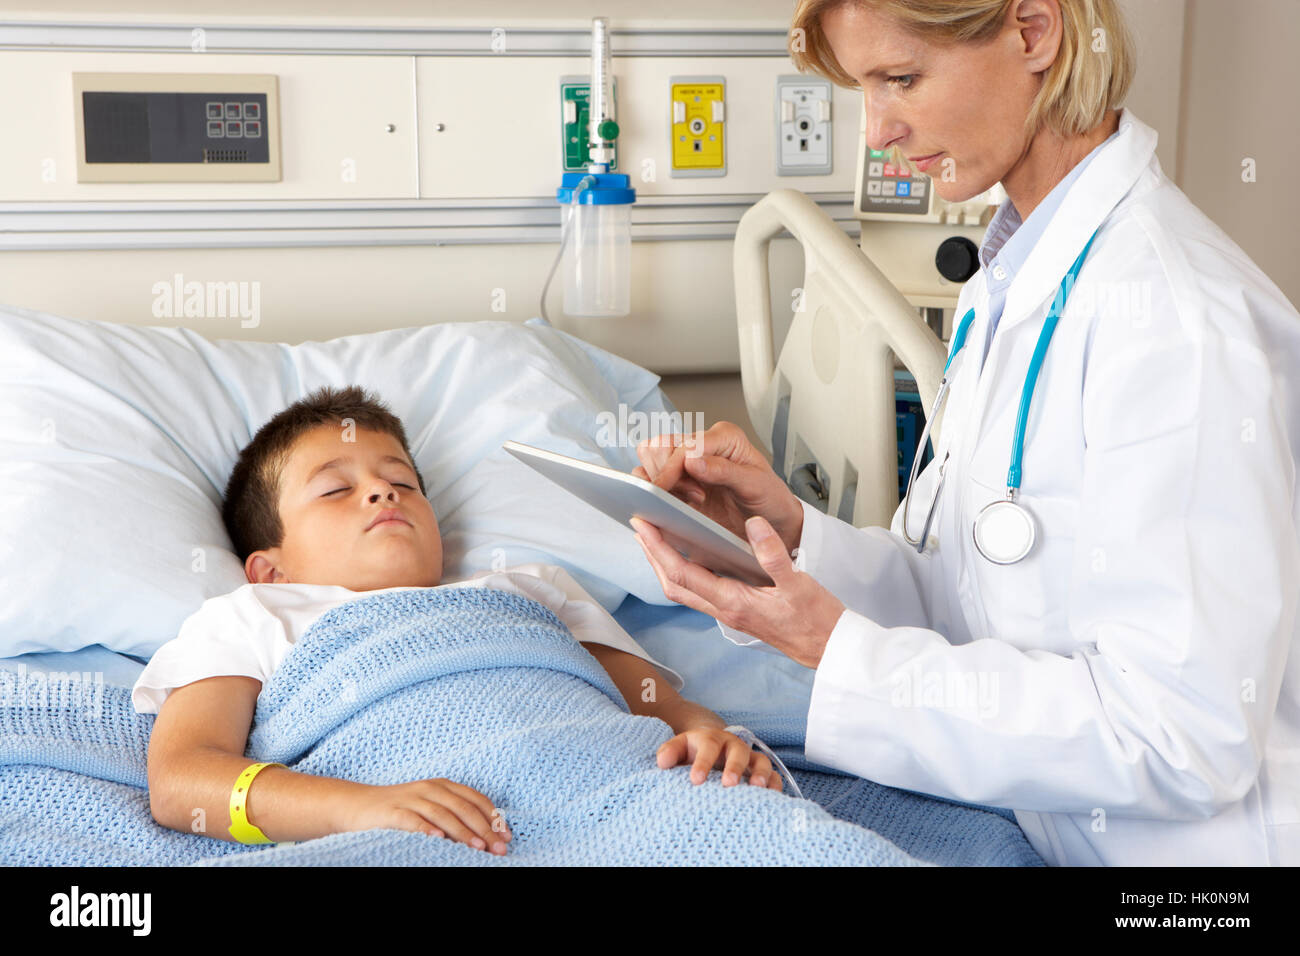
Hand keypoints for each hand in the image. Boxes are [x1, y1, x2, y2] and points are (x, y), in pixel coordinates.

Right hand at [343, 778, 512, 854]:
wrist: (358, 805)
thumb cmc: (401, 810)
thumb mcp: (431, 808)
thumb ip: (455, 818)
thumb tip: (486, 837)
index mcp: (444, 786)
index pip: (476, 800)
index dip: (494, 818)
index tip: (507, 837)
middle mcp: (431, 789)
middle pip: (464, 808)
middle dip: (485, 829)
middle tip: (498, 849)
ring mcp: (412, 799)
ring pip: (443, 814)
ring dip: (463, 832)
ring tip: (478, 847)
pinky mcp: (393, 812)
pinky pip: (413, 820)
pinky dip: (427, 829)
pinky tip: (439, 840)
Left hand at [631, 512, 844, 668]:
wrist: (828, 648)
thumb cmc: (816, 620)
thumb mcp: (799, 583)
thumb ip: (774, 554)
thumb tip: (753, 526)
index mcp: (733, 602)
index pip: (683, 574)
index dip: (658, 549)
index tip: (644, 526)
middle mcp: (724, 610)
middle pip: (673, 584)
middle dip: (652, 556)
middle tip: (640, 527)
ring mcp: (728, 613)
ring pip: (683, 590)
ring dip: (664, 565)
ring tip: (655, 539)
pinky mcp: (736, 611)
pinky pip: (699, 591)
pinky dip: (684, 572)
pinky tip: (688, 556)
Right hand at [632, 422, 803, 552]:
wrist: (773, 523)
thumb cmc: (771, 500)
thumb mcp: (756, 486)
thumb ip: (725, 471)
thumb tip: (692, 459)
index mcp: (724, 437)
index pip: (684, 445)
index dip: (671, 467)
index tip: (665, 489)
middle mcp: (702, 445)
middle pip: (659, 445)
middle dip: (666, 474)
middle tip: (694, 497)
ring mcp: (688, 463)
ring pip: (650, 457)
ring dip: (660, 482)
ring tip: (691, 501)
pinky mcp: (679, 483)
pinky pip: (651, 479)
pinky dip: (654, 493)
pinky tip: (678, 506)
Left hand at [656, 726, 783, 791]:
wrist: (709, 745)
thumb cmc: (692, 752)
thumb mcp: (678, 748)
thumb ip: (669, 753)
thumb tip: (662, 763)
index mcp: (711, 739)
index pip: (708, 746)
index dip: (703, 762)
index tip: (696, 780)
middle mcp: (734, 746)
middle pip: (738, 751)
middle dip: (735, 767)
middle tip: (729, 784)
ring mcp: (750, 758)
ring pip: (761, 761)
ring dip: (761, 774)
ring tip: (757, 789)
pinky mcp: (761, 771)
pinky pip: (774, 776)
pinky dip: (775, 786)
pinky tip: (773, 799)